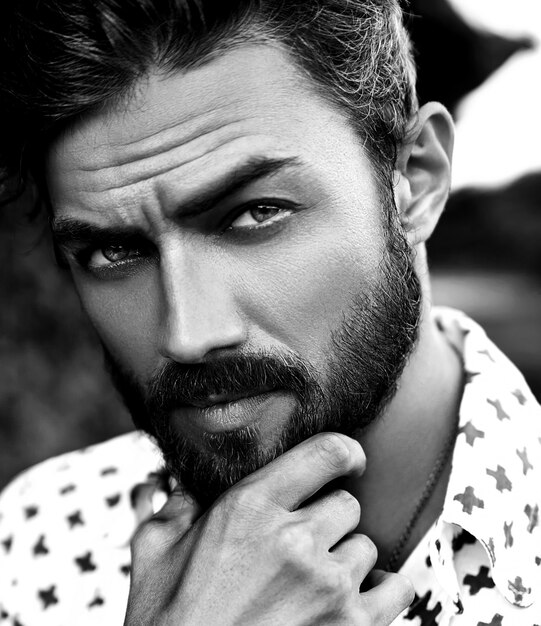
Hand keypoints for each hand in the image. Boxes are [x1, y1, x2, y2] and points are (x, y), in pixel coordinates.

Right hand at [124, 432, 413, 624]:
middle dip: (329, 518)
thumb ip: (172, 506)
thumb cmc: (167, 625)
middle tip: (305, 541)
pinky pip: (395, 588)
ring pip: (366, 545)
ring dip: (345, 558)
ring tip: (314, 580)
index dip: (345, 451)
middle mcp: (294, 541)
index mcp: (250, 508)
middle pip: (347, 503)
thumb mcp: (153, 552)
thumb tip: (179, 483)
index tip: (348, 460)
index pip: (325, 452)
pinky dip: (380, 590)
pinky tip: (354, 596)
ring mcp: (328, 586)